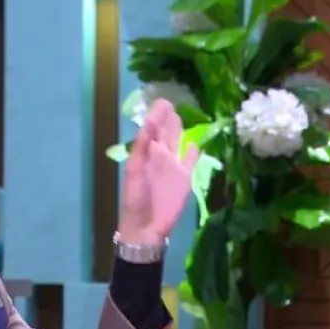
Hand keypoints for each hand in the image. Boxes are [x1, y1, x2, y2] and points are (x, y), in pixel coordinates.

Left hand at [118, 98, 199, 244]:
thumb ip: (141, 148)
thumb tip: (149, 126)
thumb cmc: (135, 200)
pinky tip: (194, 143)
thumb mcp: (134, 171)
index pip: (150, 130)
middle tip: (170, 102)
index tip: (161, 102)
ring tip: (178, 116)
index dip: (155, 116)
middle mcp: (159, 157)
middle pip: (164, 133)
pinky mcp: (185, 178)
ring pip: (177, 143)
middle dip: (166, 118)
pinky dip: (193, 152)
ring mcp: (173, 167)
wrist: (146, 226)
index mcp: (144, 154)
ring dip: (177, 130)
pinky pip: (190, 160)